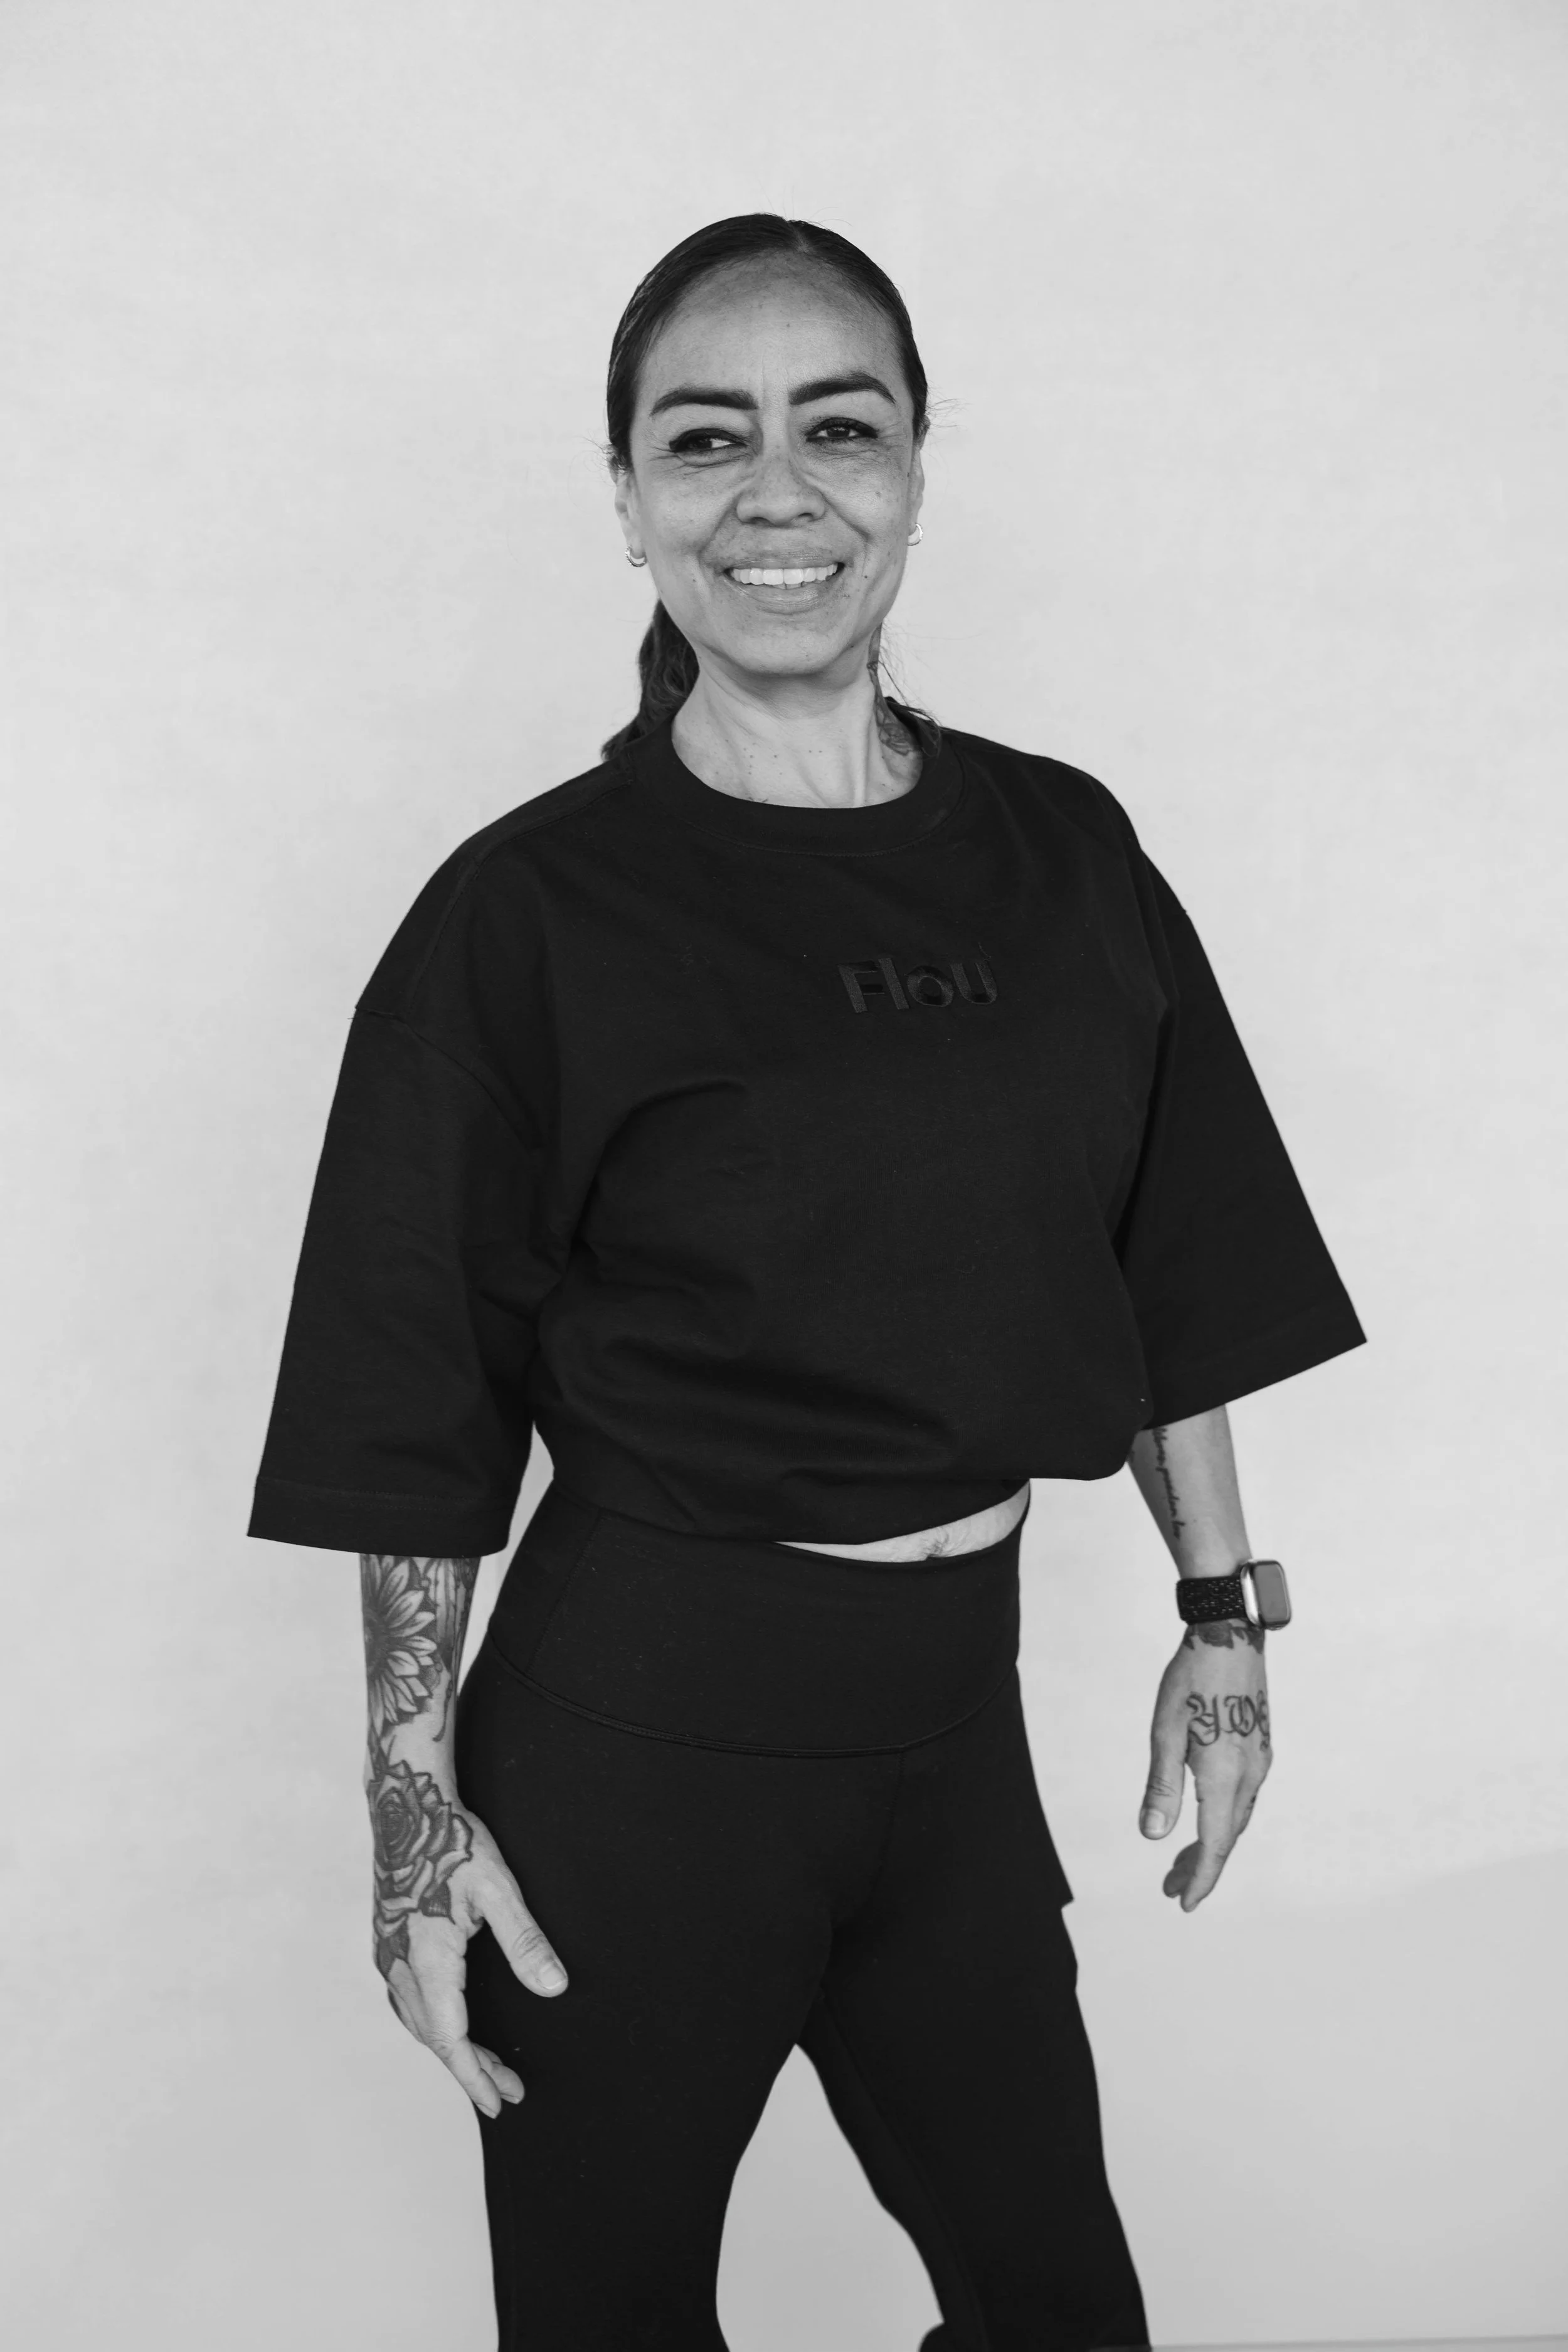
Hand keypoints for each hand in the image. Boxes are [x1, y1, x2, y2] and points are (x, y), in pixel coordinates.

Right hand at [368, 1762, 567, 2118]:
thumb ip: (525, 1940)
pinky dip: (432, 2025)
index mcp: (426, 1959)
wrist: (405, 1806)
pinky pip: (408, 2003)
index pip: (450, 2038)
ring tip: (486, 2065)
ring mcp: (387, 1955)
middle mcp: (398, 1965)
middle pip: (433, 2038)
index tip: (498, 2102)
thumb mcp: (498, 1888)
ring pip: (417, 2022)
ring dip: (451, 2048)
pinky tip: (451, 2025)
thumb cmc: (451, 1841)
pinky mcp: (387, 1944)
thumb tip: (554, 1988)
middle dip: (470, 2068)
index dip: (474, 2076)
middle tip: (506, 2090)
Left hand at [1139, 1617, 1271, 1910]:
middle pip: (1226, 1837)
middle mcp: (1250, 1774)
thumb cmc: (1191, 1678)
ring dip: (1212, 1843)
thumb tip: (1154, 1836)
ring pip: (1236, 1818)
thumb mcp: (1165, 1731)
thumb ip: (1162, 1787)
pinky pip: (1244, 1797)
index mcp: (1225, 1776)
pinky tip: (1206, 1818)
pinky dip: (1223, 1818)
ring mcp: (1260, 1761)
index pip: (1215, 1845)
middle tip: (1170, 1886)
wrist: (1230, 1635)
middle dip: (1200, 1866)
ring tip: (1182, 1860)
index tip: (1182, 1902)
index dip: (1200, 1878)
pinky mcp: (1260, 1747)